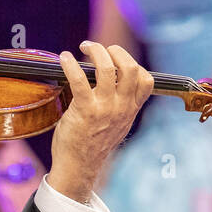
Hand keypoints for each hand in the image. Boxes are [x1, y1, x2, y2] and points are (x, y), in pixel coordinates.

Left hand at [47, 41, 154, 202]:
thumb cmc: (93, 143)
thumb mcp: (117, 125)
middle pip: (130, 68)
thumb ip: (121, 106)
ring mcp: (104, 108)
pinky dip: (71, 64)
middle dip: (115, 50)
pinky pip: (79, 80)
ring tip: (84, 46)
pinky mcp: (84, 110)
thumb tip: (116, 85)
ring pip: (107, 69)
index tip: (118, 59)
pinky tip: (65, 57)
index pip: (146, 80)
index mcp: (130, 109)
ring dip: (95, 51)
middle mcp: (121, 107)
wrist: (79, 165)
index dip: (134, 63)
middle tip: (99, 48)